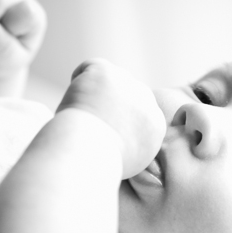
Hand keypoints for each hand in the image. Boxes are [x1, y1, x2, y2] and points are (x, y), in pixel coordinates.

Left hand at [57, 59, 165, 178]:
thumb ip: (135, 147)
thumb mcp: (130, 165)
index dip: (117, 120)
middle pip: (125, 94)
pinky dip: (78, 80)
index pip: (137, 113)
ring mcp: (127, 82)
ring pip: (107, 80)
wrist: (89, 152)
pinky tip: (75, 100)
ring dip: (93, 95)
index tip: (103, 134)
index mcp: (156, 125)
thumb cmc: (100, 165)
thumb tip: (134, 146)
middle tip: (91, 126)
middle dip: (108, 105)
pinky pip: (89, 67)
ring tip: (83, 117)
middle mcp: (147, 100)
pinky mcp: (107, 71)